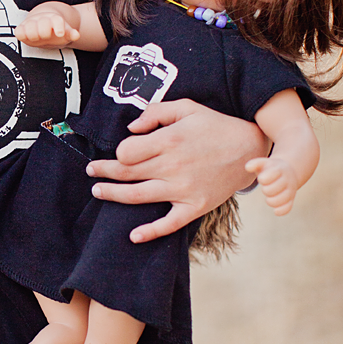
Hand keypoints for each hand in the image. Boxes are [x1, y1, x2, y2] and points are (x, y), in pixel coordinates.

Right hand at [15, 12, 79, 47]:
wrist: (43, 24)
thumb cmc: (55, 31)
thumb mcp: (65, 34)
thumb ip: (70, 35)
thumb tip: (76, 35)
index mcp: (55, 20)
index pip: (57, 21)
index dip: (58, 27)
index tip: (60, 33)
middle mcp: (42, 19)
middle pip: (42, 24)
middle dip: (45, 32)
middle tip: (46, 36)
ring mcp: (31, 24)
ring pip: (29, 27)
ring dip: (33, 34)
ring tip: (36, 37)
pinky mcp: (22, 29)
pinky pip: (18, 32)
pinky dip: (22, 35)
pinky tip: (27, 38)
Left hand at [86, 99, 267, 242]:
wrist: (250, 149)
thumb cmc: (216, 126)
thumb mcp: (187, 108)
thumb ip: (156, 113)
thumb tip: (130, 129)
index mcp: (170, 140)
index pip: (127, 151)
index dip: (118, 152)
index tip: (119, 152)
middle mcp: (173, 166)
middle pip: (126, 173)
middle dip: (104, 172)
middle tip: (92, 171)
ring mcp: (183, 188)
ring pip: (137, 196)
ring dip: (113, 195)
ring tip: (98, 192)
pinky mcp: (194, 206)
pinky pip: (169, 223)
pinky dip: (150, 231)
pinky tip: (133, 235)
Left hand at [246, 156, 297, 214]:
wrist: (288, 172)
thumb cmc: (271, 169)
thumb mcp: (264, 163)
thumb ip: (255, 163)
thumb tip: (247, 167)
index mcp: (279, 169)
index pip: (268, 177)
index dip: (262, 179)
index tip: (262, 178)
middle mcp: (287, 180)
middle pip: (270, 190)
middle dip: (265, 190)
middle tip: (267, 186)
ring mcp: (290, 191)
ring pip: (279, 201)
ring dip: (270, 201)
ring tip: (270, 196)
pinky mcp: (291, 200)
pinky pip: (287, 208)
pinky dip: (280, 211)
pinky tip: (275, 210)